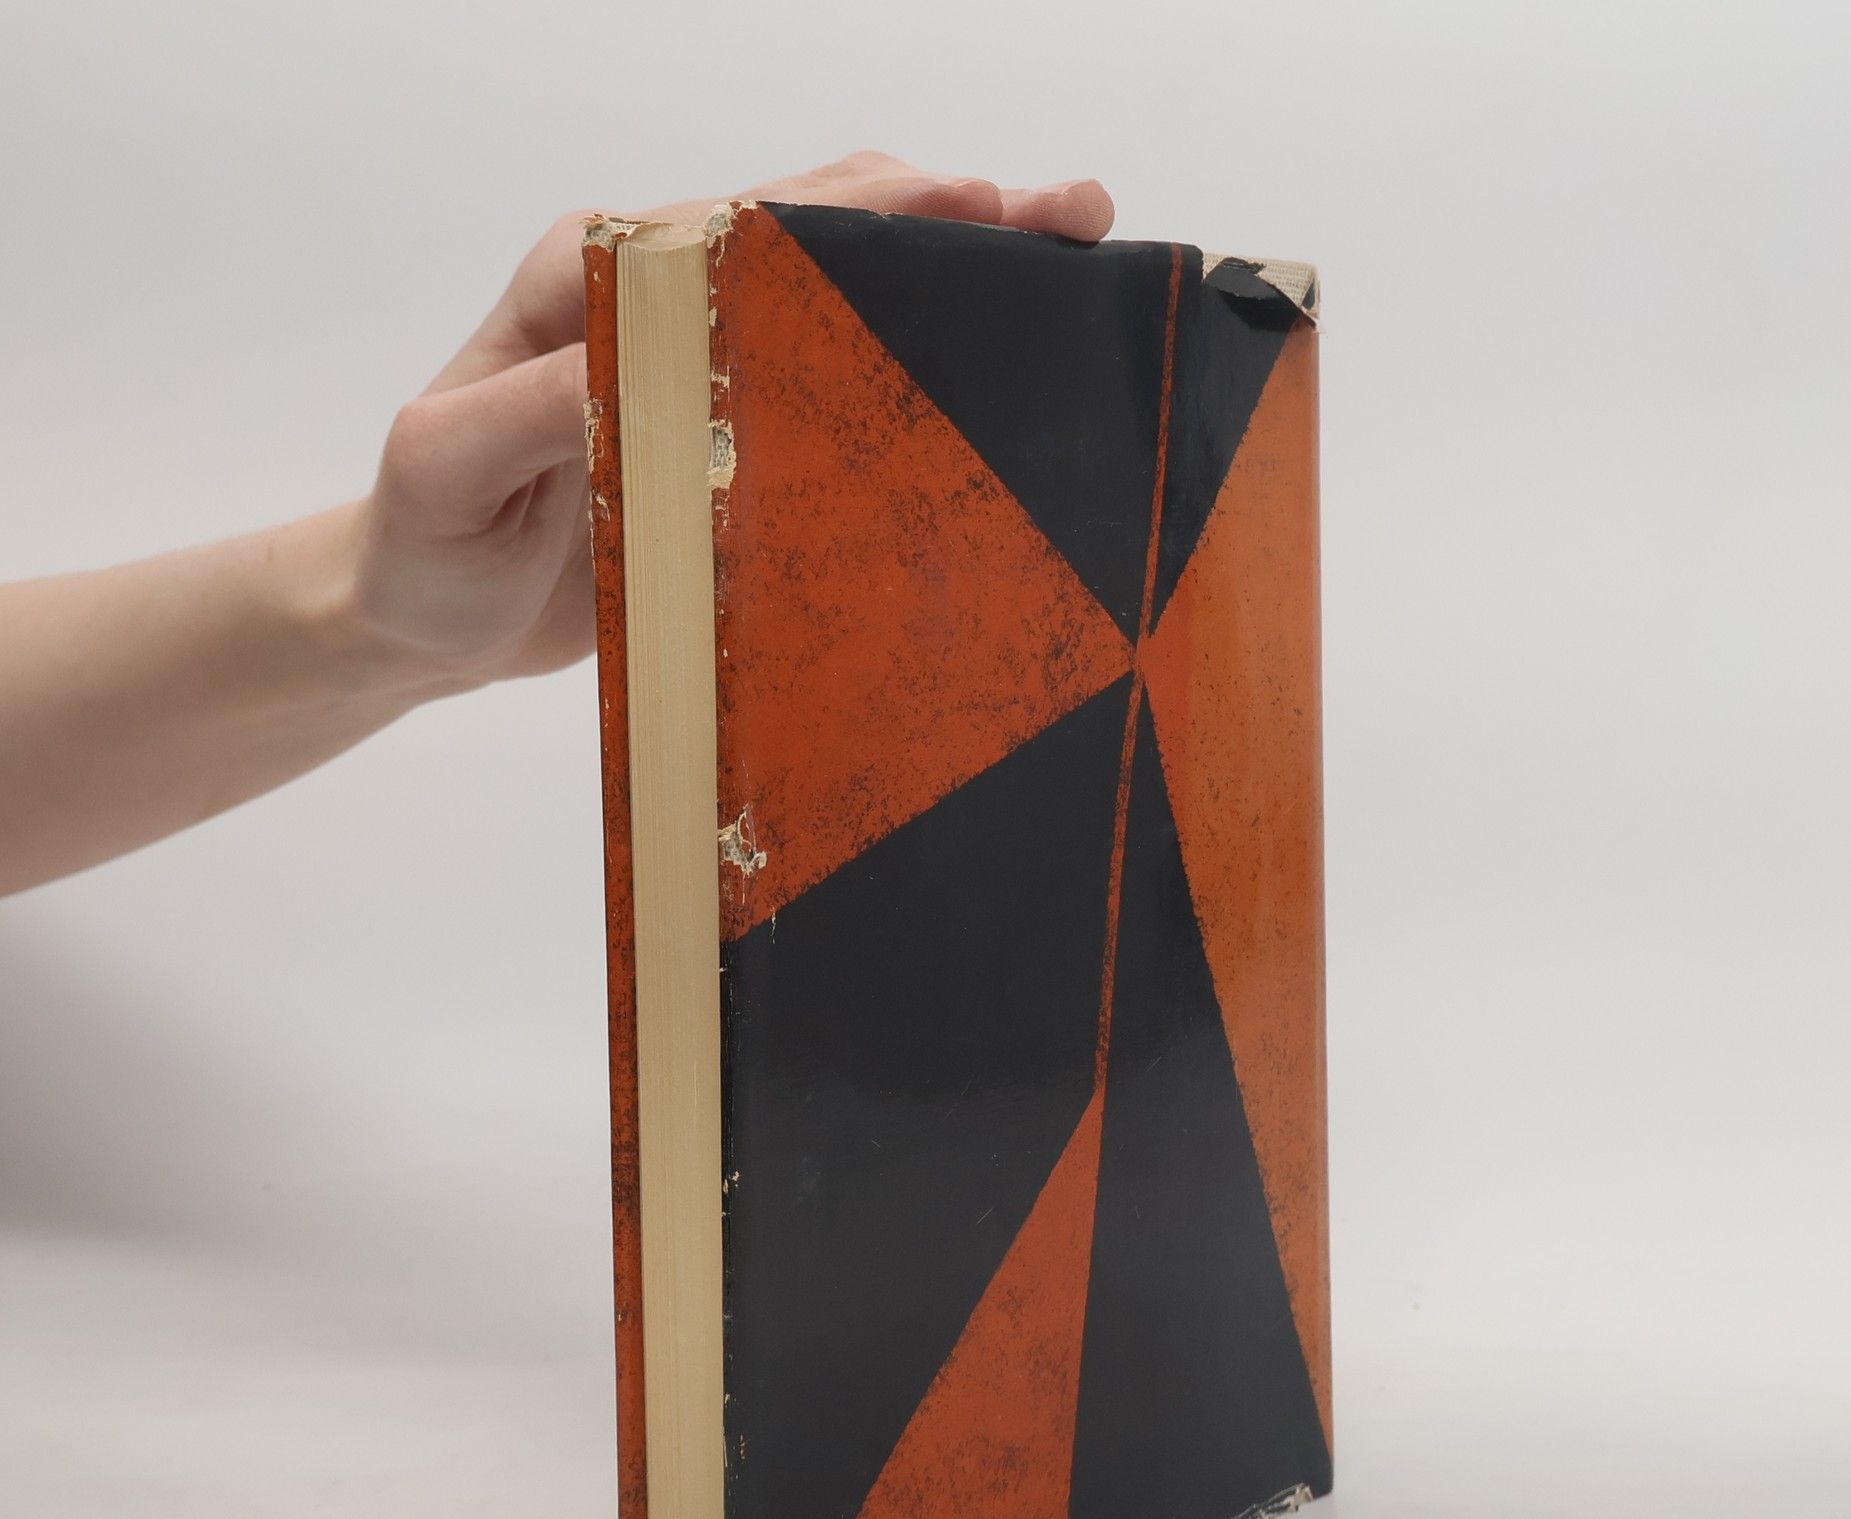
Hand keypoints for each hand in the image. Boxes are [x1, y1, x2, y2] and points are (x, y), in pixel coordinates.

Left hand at [347, 155, 1117, 696]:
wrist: (412, 617)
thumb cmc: (416, 542)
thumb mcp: (446, 466)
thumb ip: (534, 406)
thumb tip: (652, 361)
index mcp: (596, 279)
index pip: (752, 222)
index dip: (873, 210)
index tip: (978, 205)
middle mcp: (658, 302)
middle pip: (822, 234)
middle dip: (952, 216)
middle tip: (1073, 218)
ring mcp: (698, 370)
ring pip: (840, 302)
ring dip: (950, 281)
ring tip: (1067, 270)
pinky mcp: (721, 442)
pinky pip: (828, 394)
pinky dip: (910, 371)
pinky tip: (982, 377)